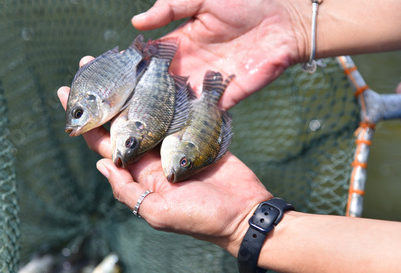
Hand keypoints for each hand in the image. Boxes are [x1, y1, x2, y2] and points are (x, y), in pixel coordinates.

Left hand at [58, 81, 272, 256]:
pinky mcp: (196, 133)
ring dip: (132, 85)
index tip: (65, 92)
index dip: (84, 120)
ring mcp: (173, 142)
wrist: (243, 212)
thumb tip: (101, 165)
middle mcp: (151, 155)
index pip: (103, 143)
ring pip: (146, 109)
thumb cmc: (201, 218)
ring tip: (118, 59)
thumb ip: (128, 190)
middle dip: (104, 93)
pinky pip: (177, 109)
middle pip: (121, 118)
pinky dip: (167, 91)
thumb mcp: (158, 212)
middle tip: (87, 61)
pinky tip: (156, 70)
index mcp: (138, 174)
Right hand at [131, 0, 308, 109]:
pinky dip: (192, 120)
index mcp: (182, 42)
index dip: (136, 67)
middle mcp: (191, 65)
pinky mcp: (227, 96)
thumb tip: (136, 22)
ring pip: (179, 101)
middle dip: (146, 96)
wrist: (284, 20)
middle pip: (162, 85)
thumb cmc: (245, 2)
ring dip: (165, 112)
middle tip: (125, 110)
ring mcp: (208, 83)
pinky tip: (174, 131)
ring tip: (143, 126)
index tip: (116, 80)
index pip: (153, 58)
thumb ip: (170, 8)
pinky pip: (206, 112)